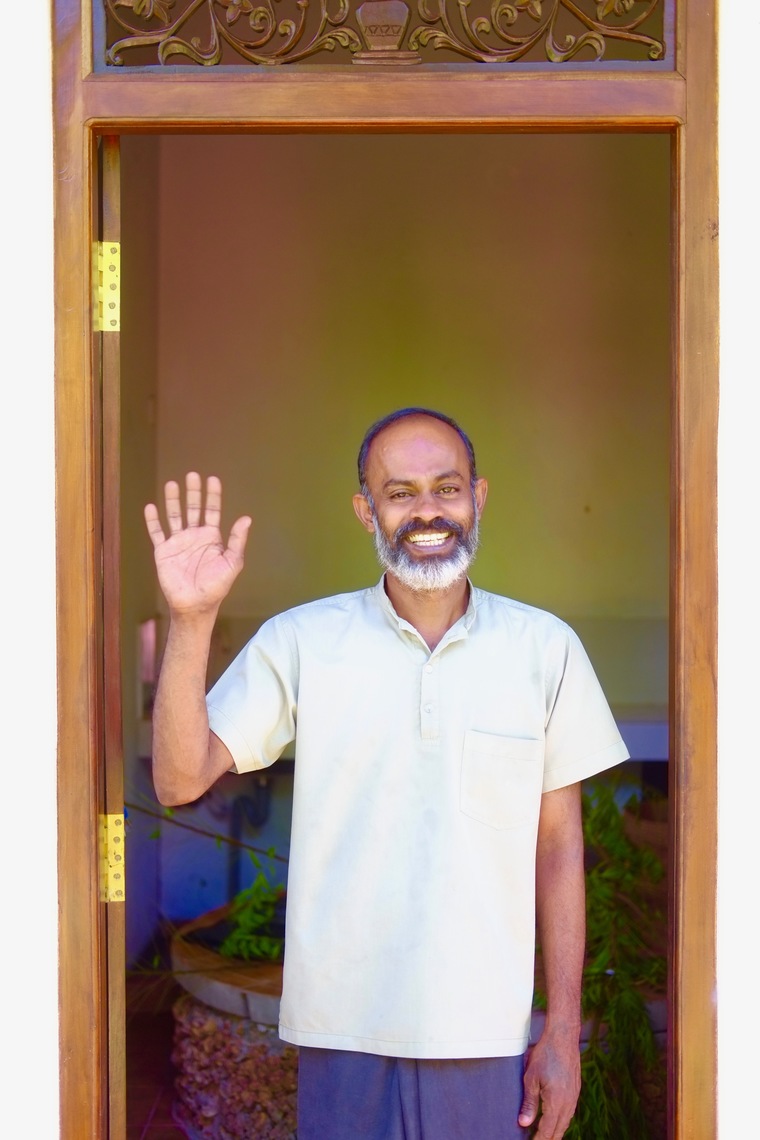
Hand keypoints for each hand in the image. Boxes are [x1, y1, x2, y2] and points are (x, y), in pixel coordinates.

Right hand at [144, 472, 250, 616]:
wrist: (195, 605)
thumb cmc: (216, 586)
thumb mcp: (232, 562)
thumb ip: (237, 540)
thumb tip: (246, 518)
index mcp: (212, 537)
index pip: (212, 510)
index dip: (212, 495)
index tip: (212, 479)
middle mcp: (194, 536)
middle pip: (193, 508)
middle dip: (193, 492)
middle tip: (192, 475)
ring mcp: (178, 543)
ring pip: (174, 516)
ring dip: (172, 500)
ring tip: (171, 484)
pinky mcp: (163, 551)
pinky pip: (157, 533)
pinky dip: (153, 520)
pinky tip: (151, 506)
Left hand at [518, 1031, 580, 1137]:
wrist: (563, 1037)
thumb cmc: (545, 1054)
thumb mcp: (531, 1078)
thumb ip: (529, 1103)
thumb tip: (524, 1123)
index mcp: (556, 1102)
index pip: (547, 1129)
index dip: (539, 1139)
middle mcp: (568, 1102)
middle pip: (559, 1129)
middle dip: (549, 1138)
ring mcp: (573, 1096)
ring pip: (566, 1122)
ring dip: (556, 1131)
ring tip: (546, 1136)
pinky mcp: (575, 1089)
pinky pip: (569, 1112)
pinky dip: (562, 1120)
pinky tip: (556, 1119)